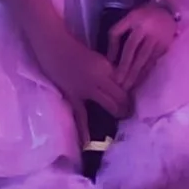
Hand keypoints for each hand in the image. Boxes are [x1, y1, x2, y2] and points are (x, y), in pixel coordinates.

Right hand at [32, 26, 131, 142]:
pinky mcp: (73, 96)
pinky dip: (84, 130)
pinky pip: (81, 115)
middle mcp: (100, 78)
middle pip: (120, 95)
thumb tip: (119, 83)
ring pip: (108, 103)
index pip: (125, 83)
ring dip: (117, 112)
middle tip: (132, 112)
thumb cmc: (75, 47)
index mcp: (107, 66)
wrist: (53, 45)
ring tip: (123, 119)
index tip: (135, 98)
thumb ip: (108, 70)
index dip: (131, 92)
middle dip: (128, 105)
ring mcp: (86, 88)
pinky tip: (87, 143)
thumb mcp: (97, 57)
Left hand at [106, 0, 179, 94]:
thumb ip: (117, 33)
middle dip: (128, 71)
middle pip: (136, 53)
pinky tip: (140, 80)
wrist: (168, 8)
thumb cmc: (143, 15)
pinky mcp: (166, 46)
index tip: (112, 69)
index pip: (126, 41)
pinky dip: (146, 71)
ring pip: (146, 60)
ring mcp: (159, 39)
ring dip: (137, 75)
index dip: (118, 56)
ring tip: (129, 87)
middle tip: (120, 85)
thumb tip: (110, 58)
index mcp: (136, 20)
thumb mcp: (129, 17)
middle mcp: (148, 30)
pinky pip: (154, 61)